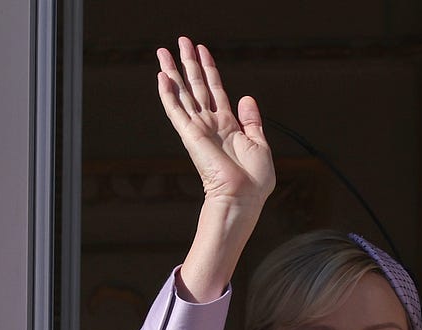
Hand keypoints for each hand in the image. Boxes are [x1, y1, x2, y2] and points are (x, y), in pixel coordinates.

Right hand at [156, 37, 275, 301]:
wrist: (244, 197)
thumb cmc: (255, 180)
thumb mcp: (260, 144)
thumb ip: (252, 120)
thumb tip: (246, 97)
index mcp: (228, 125)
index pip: (216, 90)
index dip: (210, 69)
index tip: (203, 51)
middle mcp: (211, 124)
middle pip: (197, 86)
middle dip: (189, 63)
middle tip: (181, 40)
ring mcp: (199, 128)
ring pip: (183, 93)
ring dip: (174, 71)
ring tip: (164, 50)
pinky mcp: (190, 135)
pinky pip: (176, 110)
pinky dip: (168, 93)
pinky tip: (162, 75)